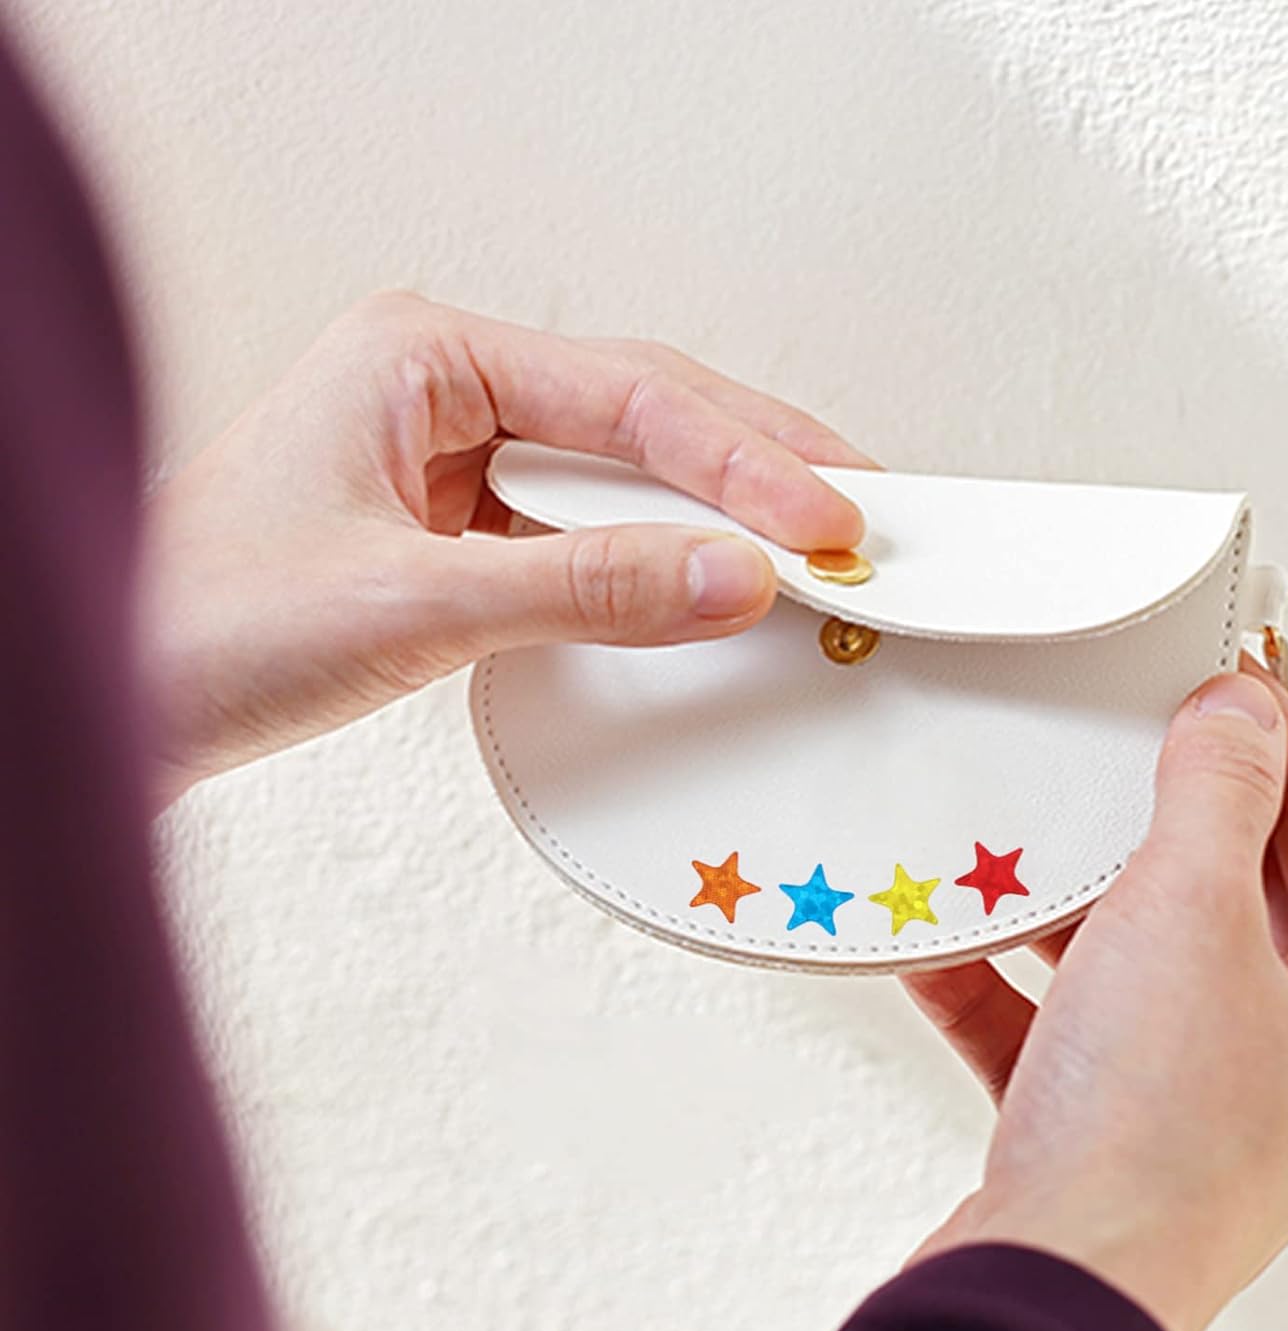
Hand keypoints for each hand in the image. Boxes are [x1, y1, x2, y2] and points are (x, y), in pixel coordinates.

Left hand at [140, 292, 868, 804]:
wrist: (107, 702)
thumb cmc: (202, 627)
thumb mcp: (413, 606)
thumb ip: (585, 589)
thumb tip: (737, 578)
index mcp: (421, 356)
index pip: (627, 398)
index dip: (743, 466)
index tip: (830, 524)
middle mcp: (445, 390)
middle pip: (644, 416)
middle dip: (756, 468)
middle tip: (865, 513)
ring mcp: (455, 459)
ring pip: (623, 473)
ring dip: (717, 513)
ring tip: (822, 544)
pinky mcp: (460, 530)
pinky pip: (587, 532)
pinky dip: (659, 560)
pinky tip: (719, 579)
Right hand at [904, 669, 1287, 1330]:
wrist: (1046, 1291)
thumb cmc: (1152, 1137)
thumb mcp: (1186, 912)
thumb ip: (1216, 794)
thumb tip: (1238, 713)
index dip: (1277, 735)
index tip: (1219, 676)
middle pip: (1241, 891)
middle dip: (1161, 822)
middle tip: (1117, 746)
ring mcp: (1215, 1098)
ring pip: (1147, 957)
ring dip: (1072, 902)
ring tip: (1020, 842)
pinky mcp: (1122, 1128)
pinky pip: (1069, 1024)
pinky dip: (1012, 981)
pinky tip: (949, 939)